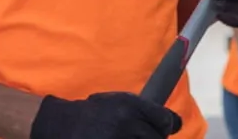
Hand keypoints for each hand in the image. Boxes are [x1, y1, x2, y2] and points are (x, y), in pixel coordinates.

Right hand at [30, 91, 181, 138]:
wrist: (62, 125)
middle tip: (144, 137)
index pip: (165, 120)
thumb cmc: (93, 113)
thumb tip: (175, 123)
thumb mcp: (117, 101)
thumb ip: (143, 110)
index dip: (167, 126)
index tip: (164, 129)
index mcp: (129, 105)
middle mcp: (126, 123)